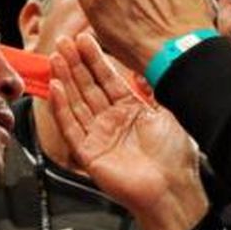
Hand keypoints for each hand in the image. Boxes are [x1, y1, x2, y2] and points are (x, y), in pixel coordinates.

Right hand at [49, 33, 208, 229]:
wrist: (171, 189)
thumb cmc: (175, 158)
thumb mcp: (168, 113)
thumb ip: (152, 90)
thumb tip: (142, 68)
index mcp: (131, 111)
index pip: (108, 79)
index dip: (96, 59)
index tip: (84, 39)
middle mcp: (112, 122)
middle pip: (88, 87)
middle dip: (75, 64)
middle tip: (63, 42)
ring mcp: (99, 137)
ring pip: (76, 103)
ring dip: (65, 80)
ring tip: (55, 58)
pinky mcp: (89, 154)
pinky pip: (71, 127)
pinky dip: (62, 108)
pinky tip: (56, 88)